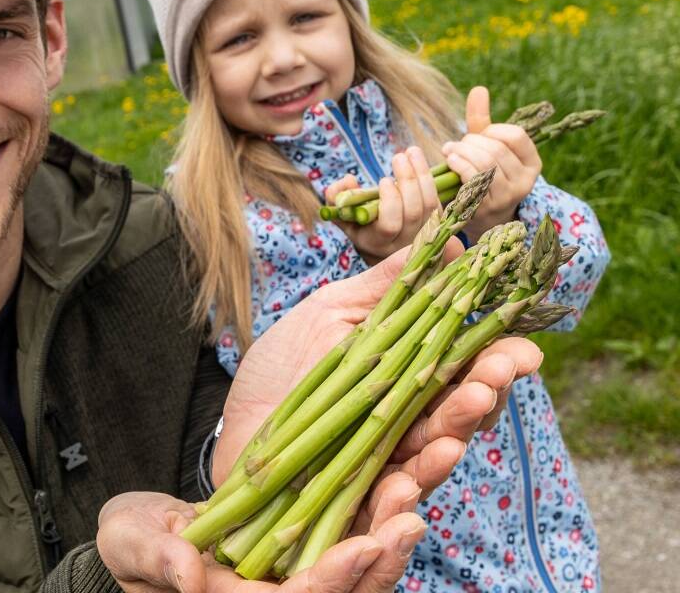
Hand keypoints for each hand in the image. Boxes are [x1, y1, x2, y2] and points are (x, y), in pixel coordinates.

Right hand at [97, 488, 427, 591]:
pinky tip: (406, 466)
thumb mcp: (130, 542)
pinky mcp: (318, 536)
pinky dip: (385, 500)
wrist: (151, 529)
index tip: (364, 546)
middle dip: (385, 558)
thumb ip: (156, 557)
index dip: (332, 580)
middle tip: (410, 515)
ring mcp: (307, 567)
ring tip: (414, 486)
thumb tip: (188, 573)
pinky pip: (361, 525)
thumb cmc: (134, 540)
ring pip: (367, 563)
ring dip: (395, 527)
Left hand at [216, 242, 542, 493]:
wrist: (229, 423)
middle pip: (461, 416)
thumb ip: (384, 287)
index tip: (523, 350)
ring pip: (429, 462)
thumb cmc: (280, 369)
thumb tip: (447, 241)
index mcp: (409, 376)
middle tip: (492, 379)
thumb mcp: (327, 315)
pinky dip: (397, 505)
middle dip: (482, 399)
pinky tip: (403, 489)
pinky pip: (380, 512)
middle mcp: (408, 423)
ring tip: (454, 434)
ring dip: (447, 447)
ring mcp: (383, 466)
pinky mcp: (351, 505)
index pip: (468, 369)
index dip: (500, 362)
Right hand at [325, 147, 440, 264]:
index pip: (390, 225)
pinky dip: (430, 179)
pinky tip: (419, 162)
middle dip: (408, 180)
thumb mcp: (342, 215)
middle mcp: (404, 242)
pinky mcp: (437, 223)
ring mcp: (423, 234)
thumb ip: (336, 198)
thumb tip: (348, 179)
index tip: (383, 180)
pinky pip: (438, 199)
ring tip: (411, 152)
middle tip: (399, 156)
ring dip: (422, 174)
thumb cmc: (359, 225)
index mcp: (379, 242)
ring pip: (430, 204)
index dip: (390, 202)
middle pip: (414, 211)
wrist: (385, 244)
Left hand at [441, 86, 541, 240]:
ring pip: (485, 163)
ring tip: (449, 151)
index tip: (477, 136)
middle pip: (496, 149)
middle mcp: (526, 181)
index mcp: (532, 163)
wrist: (477, 217)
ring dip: (461, 153)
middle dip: (470, 142)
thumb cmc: (481, 176)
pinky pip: (473, 180)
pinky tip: (449, 162)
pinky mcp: (488, 208)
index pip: (516, 135)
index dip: (492, 130)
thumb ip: (482, 121)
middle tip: (456, 146)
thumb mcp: (485, 148)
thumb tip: (479, 89)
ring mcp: (508, 197)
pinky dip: (459, 166)